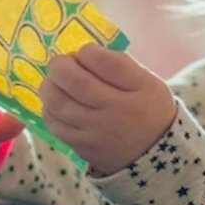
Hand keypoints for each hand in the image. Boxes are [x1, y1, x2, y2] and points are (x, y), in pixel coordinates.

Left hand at [42, 45, 175, 176]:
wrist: (155, 154)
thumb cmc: (148, 108)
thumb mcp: (147, 81)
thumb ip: (119, 64)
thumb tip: (81, 53)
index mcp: (139, 89)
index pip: (107, 64)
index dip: (88, 52)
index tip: (86, 51)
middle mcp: (117, 112)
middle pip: (77, 83)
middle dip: (60, 65)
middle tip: (60, 63)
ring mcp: (97, 132)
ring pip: (59, 103)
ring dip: (49, 85)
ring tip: (54, 81)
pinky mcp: (82, 147)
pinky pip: (55, 124)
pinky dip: (49, 108)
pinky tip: (55, 102)